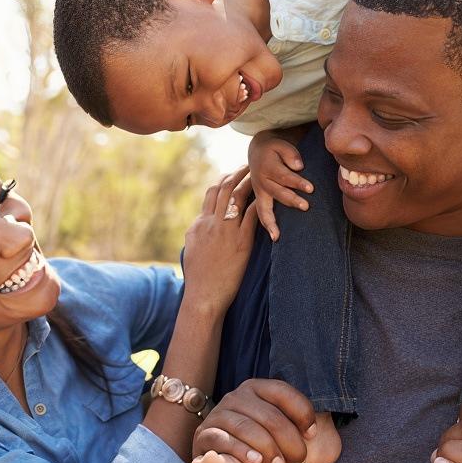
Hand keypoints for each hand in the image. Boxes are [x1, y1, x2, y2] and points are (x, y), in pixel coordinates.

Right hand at [181, 166, 257, 313]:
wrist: (203, 296)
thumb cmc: (199, 278)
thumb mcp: (191, 249)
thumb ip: (196, 233)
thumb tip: (198, 224)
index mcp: (199, 224)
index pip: (211, 193)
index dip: (223, 180)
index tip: (233, 174)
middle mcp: (211, 222)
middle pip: (224, 188)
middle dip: (237, 174)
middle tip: (248, 166)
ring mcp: (226, 231)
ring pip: (237, 196)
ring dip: (249, 182)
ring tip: (260, 174)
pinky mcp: (241, 242)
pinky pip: (252, 215)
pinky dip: (260, 203)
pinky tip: (270, 196)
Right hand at [190, 378, 339, 462]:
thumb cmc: (267, 448)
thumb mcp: (292, 436)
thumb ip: (309, 427)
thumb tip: (325, 424)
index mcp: (259, 389)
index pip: (283, 392)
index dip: (302, 413)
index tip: (311, 435)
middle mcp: (237, 396)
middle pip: (269, 415)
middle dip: (289, 442)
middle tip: (298, 461)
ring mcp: (220, 414)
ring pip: (247, 427)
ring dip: (267, 449)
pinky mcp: (205, 434)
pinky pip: (223, 439)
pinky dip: (241, 451)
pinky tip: (254, 461)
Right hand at [246, 130, 313, 240]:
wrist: (258, 151)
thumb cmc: (275, 149)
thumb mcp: (281, 145)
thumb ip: (290, 154)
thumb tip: (299, 166)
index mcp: (267, 166)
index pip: (284, 176)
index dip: (297, 182)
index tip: (311, 189)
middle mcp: (261, 180)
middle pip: (277, 192)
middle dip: (291, 200)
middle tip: (306, 206)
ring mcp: (259, 191)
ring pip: (265, 207)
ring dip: (273, 220)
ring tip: (279, 234)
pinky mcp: (260, 198)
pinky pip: (261, 213)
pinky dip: (267, 225)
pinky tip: (275, 237)